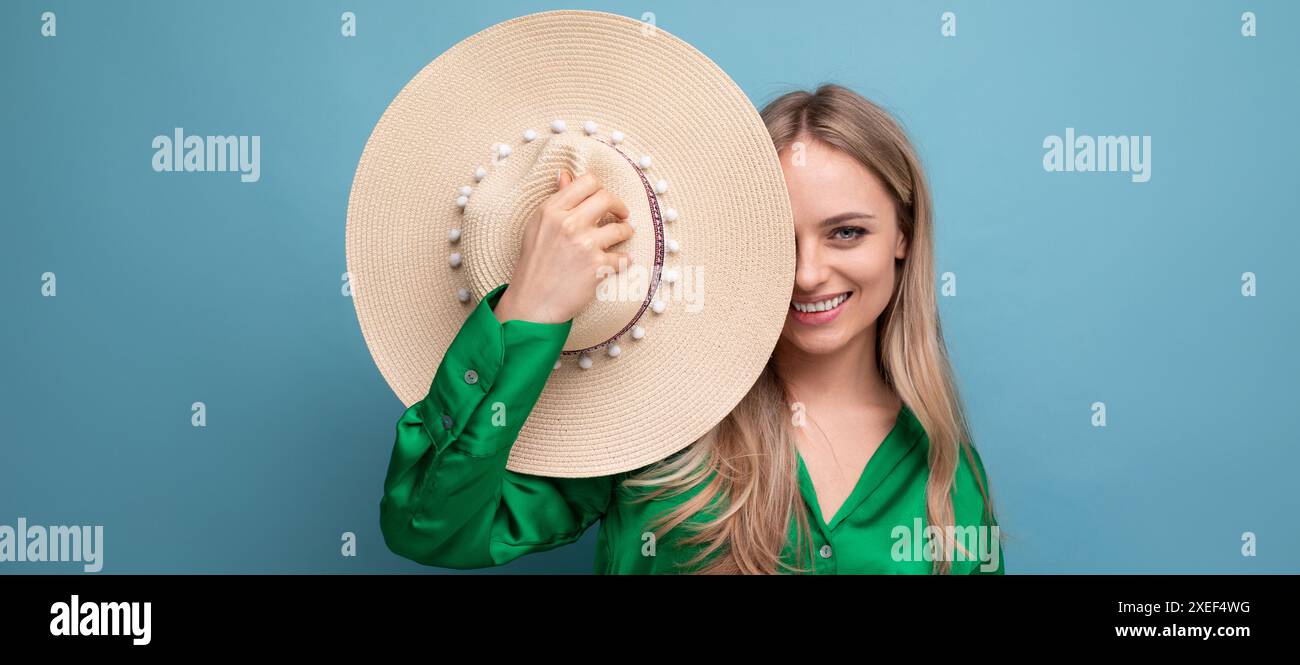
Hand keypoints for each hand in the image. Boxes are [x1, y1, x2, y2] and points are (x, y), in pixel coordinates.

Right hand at [493, 170, 634, 323]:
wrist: (532, 303)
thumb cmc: (534, 264)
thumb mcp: (537, 226)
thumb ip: (556, 200)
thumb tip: (565, 174)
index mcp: (552, 210)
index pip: (587, 182)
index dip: (601, 189)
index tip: (605, 200)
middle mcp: (569, 223)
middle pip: (607, 198)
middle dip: (619, 206)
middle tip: (622, 214)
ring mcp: (584, 245)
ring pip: (621, 228)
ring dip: (626, 232)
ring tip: (625, 235)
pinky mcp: (597, 267)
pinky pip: (623, 257)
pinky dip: (624, 260)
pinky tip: (622, 261)